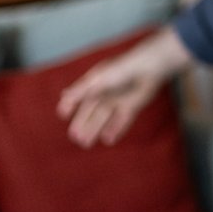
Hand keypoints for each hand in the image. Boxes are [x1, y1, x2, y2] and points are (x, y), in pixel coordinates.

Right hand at [56, 26, 188, 147]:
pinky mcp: (131, 106)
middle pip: (91, 111)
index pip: (80, 95)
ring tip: (86, 143)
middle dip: (83, 124)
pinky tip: (108, 140)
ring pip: (103, 118)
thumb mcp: (98, 79)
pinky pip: (121, 121)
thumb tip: (63, 97)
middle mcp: (106, 91)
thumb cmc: (121, 69)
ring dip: (95, 130)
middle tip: (75, 137)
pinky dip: (115, 130)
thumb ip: (81, 90)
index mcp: (96, 81)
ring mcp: (118, 99)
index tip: (63, 114)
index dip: (71, 105)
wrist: (149, 68)